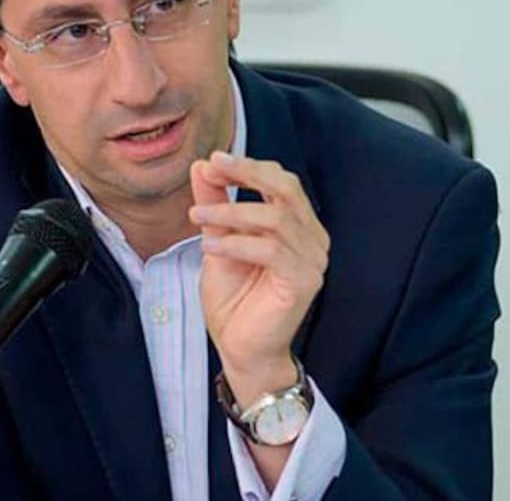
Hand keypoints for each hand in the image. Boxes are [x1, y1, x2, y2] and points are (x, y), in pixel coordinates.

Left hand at [189, 152, 328, 404]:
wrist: (240, 349)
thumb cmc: (235, 300)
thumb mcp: (218, 241)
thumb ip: (215, 204)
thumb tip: (202, 166)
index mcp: (298, 225)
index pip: (281, 181)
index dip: (249, 166)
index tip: (212, 161)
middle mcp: (312, 239)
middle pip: (287, 188)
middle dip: (248, 172)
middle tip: (213, 166)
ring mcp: (312, 261)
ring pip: (275, 218)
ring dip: (231, 211)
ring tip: (196, 215)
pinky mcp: (303, 282)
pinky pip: (272, 251)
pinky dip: (237, 244)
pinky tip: (209, 247)